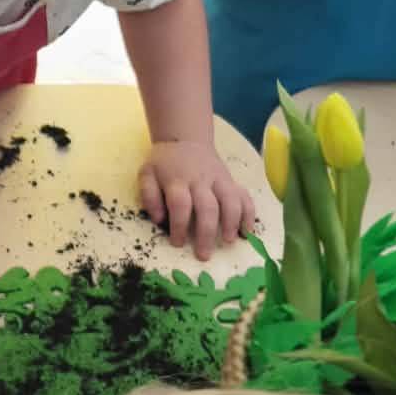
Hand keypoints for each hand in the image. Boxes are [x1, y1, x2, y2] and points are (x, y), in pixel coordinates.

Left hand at [138, 140, 254, 260]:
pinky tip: (247, 231)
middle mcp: (200, 180)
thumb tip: (159, 219)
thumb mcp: (147, 174)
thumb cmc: (164, 163)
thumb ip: (149, 195)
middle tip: (204, 255)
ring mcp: (219, 179)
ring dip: (231, 222)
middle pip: (207, 206)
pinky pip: (244, 196)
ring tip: (228, 241)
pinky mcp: (231, 180)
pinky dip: (248, 213)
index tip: (178, 243)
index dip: (180, 225)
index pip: (180, 204)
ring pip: (230, 200)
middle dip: (206, 232)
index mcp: (177, 180)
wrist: (185, 139)